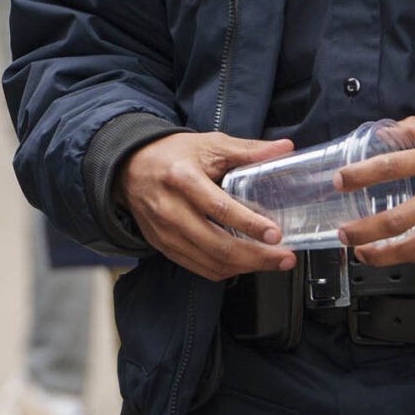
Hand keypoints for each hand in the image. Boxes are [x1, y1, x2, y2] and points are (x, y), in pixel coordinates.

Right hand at [119, 132, 295, 280]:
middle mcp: (171, 210)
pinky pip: (199, 268)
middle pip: (218, 245)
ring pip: (211, 262)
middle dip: (257, 257)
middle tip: (284, 257)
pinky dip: (226, 270)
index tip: (275, 234)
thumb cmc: (170, 154)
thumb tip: (284, 149)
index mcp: (182, 179)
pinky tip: (244, 263)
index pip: (220, 209)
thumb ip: (248, 149)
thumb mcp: (209, 144)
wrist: (130, 168)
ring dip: (246, 267)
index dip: (251, 225)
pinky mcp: (164, 246)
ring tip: (272, 262)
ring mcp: (165, 233)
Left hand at [334, 118, 414, 264]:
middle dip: (363, 229)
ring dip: (382, 253)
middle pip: (397, 218)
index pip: (392, 165)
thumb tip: (390, 130)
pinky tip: (394, 256)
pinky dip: (411, 258)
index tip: (340, 180)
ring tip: (361, 253)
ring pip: (414, 246)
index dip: (361, 174)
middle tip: (344, 231)